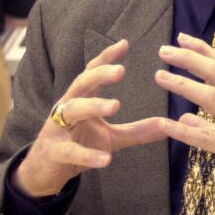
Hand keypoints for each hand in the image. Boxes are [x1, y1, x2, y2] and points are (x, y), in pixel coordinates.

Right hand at [13, 39, 166, 196]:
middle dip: (99, 74)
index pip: (92, 73)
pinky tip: (106, 159)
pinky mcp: (54, 152)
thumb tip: (166, 125)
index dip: (106, 58)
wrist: (47, 170)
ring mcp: (58, 128)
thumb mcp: (112, 137)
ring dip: (94, 106)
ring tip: (116, 104)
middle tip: (121, 70)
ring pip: (73, 110)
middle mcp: (68, 107)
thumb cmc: (79, 145)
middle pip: (82, 84)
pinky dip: (88, 155)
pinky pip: (70, 151)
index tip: (124, 43)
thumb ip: (137, 130)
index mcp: (82, 99)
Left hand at [152, 33, 214, 204]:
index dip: (202, 50)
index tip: (181, 38)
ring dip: (183, 85)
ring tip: (160, 76)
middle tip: (164, 50)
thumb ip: (210, 123)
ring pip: (211, 98)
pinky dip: (182, 130)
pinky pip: (205, 137)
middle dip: (189, 59)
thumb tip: (184, 117)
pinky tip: (163, 124)